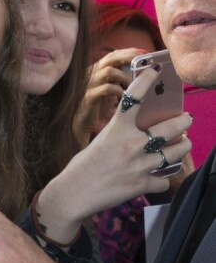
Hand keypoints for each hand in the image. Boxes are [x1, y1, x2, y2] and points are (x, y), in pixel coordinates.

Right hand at [38, 64, 192, 243]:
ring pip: (174, 153)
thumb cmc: (83, 165)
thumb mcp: (101, 141)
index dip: (146, 81)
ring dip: (183, 147)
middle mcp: (131, 144)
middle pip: (169, 129)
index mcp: (116, 128)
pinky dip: (162, 179)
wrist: (75, 192)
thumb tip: (143, 132)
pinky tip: (158, 177)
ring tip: (184, 143)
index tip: (155, 70)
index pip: (134, 98)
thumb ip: (122, 135)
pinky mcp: (142, 185)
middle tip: (187, 118)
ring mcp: (139, 165)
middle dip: (183, 121)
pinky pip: (163, 181)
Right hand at [74, 47, 143, 146]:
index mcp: (98, 68)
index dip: (130, 52)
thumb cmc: (99, 104)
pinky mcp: (89, 96)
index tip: (146, 55)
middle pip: (111, 58)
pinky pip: (106, 88)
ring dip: (126, 78)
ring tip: (134, 87)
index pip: (114, 54)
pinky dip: (119, 91)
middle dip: (130, 58)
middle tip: (145, 65)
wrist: (80, 121)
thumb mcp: (112, 89)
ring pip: (109, 71)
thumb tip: (146, 75)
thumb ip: (122, 80)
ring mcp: (89, 83)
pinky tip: (124, 98)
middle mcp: (92, 72)